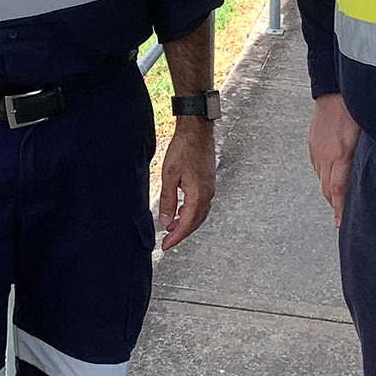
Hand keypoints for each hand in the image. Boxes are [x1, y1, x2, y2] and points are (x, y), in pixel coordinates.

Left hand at [157, 117, 215, 250]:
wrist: (197, 130)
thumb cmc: (184, 148)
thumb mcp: (169, 175)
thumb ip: (168, 200)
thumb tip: (166, 220)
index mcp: (198, 194)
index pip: (187, 223)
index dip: (176, 237)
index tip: (166, 245)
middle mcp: (208, 193)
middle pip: (196, 221)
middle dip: (181, 233)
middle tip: (168, 240)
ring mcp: (210, 187)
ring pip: (200, 213)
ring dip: (187, 222)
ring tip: (172, 227)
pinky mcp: (208, 181)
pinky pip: (202, 204)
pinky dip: (191, 212)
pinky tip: (182, 209)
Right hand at [308, 93, 359, 226]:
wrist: (334, 89)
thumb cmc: (355, 109)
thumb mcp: (367, 135)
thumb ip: (368, 156)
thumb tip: (375, 171)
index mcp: (340, 155)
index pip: (338, 190)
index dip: (339, 208)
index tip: (340, 223)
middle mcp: (325, 155)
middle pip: (327, 189)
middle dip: (335, 203)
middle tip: (342, 213)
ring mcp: (316, 149)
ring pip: (321, 178)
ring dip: (330, 188)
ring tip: (340, 194)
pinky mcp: (311, 143)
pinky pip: (317, 165)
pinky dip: (324, 173)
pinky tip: (333, 172)